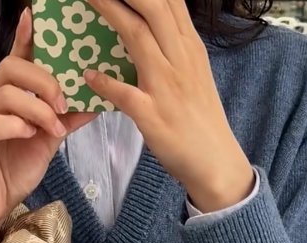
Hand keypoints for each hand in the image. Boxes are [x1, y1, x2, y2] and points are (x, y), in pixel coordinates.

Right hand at [0, 8, 95, 242]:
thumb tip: (93, 104)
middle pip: (9, 68)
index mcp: (5, 100)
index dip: (24, 38)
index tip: (35, 16)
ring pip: (5, 93)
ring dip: (36, 107)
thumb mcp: (46, 145)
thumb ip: (63, 122)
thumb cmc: (10, 176)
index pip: (14, 60)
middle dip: (42, 80)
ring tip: (52, 128)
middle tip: (62, 103)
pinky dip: (15, 124)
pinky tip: (29, 135)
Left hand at [83, 0, 253, 212]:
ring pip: (138, 37)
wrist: (216, 161)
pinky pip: (125, 94)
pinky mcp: (154, 117)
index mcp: (189, 46)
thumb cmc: (200, 118)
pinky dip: (106, 82)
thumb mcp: (193, 72)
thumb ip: (173, 45)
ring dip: (109, 13)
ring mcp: (167, 87)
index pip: (169, 0)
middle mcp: (180, 58)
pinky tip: (89, 75)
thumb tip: (151, 24)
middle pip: (152, 6)